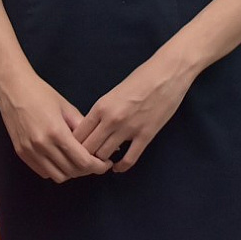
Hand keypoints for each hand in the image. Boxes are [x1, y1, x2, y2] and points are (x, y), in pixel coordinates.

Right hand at [0, 67, 110, 182]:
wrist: (13, 88)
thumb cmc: (41, 93)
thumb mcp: (66, 107)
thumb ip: (81, 126)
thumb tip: (98, 141)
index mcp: (56, 132)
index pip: (82, 161)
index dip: (98, 166)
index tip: (105, 163)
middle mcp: (42, 145)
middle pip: (72, 171)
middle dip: (87, 170)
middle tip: (95, 162)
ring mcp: (30, 151)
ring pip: (57, 176)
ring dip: (71, 172)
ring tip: (78, 162)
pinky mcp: (21, 153)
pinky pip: (43, 172)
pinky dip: (55, 170)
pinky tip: (61, 159)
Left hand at [73, 55, 193, 172]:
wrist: (167, 73)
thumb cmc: (141, 78)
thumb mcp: (114, 92)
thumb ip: (102, 111)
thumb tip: (92, 128)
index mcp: (101, 106)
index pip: (78, 134)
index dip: (73, 145)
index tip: (76, 150)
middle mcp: (111, 119)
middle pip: (88, 149)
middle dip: (85, 156)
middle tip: (87, 160)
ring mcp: (128, 129)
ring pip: (105, 156)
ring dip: (102, 161)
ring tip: (103, 161)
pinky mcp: (146, 135)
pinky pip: (129, 160)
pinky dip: (121, 167)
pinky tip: (117, 167)